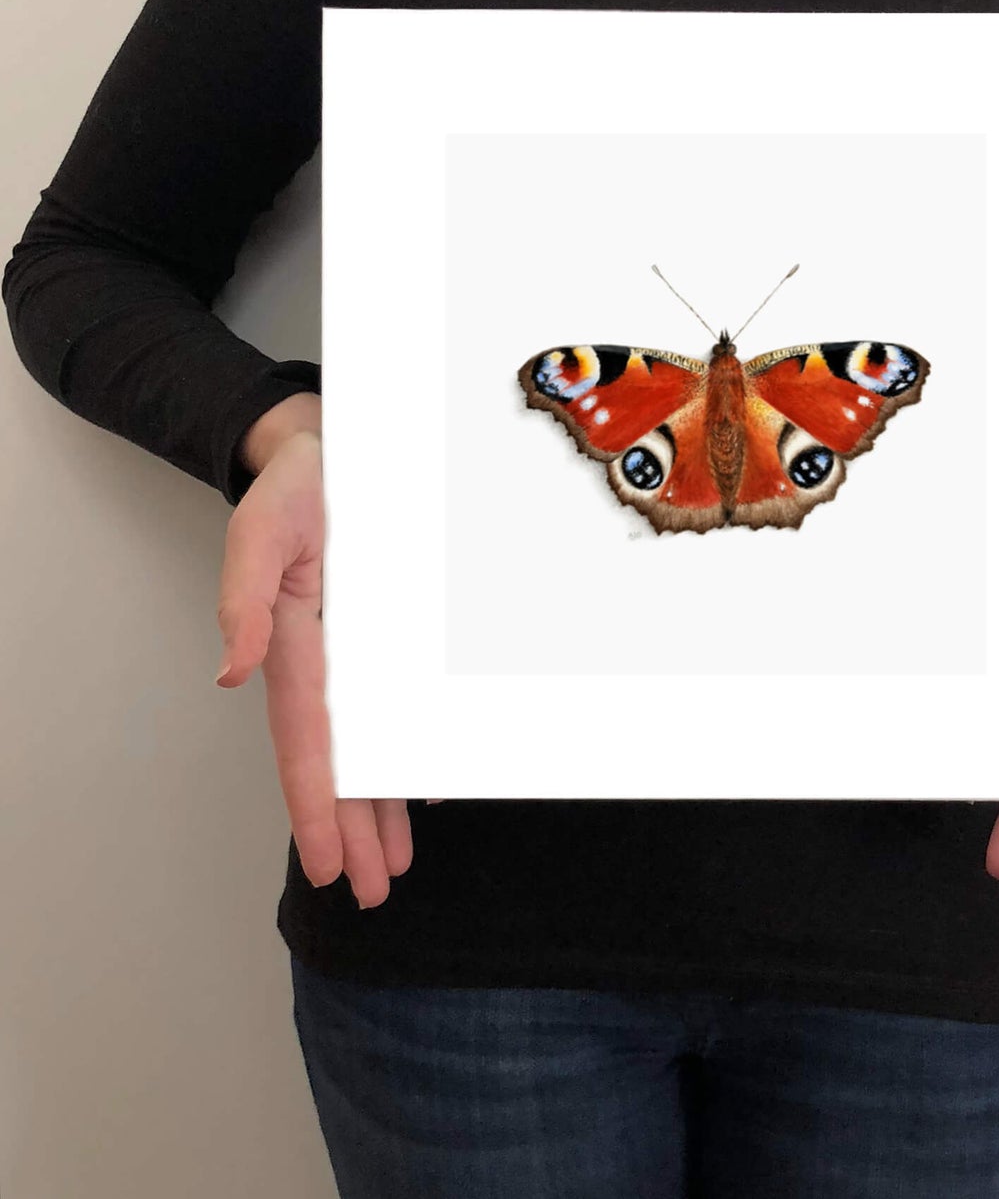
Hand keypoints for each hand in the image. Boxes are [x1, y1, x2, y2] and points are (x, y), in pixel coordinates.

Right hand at [214, 427, 412, 906]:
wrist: (329, 452)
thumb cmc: (296, 488)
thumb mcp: (264, 530)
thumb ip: (245, 598)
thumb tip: (230, 673)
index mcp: (295, 645)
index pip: (308, 743)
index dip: (317, 806)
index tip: (331, 865)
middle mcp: (328, 660)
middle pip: (342, 761)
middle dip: (355, 828)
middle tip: (375, 890)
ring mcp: (358, 653)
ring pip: (370, 743)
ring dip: (381, 805)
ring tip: (396, 863)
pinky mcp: (387, 636)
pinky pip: (398, 705)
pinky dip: (409, 748)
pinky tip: (425, 785)